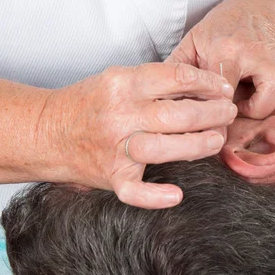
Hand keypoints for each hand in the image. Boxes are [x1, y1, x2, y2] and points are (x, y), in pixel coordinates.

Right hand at [35, 63, 236, 208]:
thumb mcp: (117, 80)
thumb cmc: (88, 105)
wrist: (46, 132)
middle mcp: (119, 115)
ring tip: (217, 139)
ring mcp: (114, 148)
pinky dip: (155, 197)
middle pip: (177, 113)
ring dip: (198, 145)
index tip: (223, 88)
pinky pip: (134, 192)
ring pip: (164, 148)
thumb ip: (154, 83)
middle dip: (212, 113)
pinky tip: (177, 195)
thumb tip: (201, 88)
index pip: (176, 77)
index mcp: (122, 84)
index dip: (207, 82)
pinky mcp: (111, 176)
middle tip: (228, 113)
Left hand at [167, 0, 274, 118]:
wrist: (243, 12)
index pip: (230, 91)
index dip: (224, 114)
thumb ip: (176, 79)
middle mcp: (258, 51)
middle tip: (245, 109)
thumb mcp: (187, 52)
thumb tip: (165, 113)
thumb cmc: (212, 37)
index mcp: (226, 51)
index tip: (218, 119)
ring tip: (269, 108)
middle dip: (262, 110)